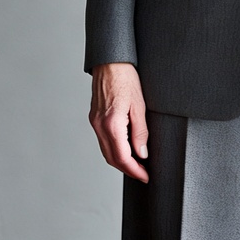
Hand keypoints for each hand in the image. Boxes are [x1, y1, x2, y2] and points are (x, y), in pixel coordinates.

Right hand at [89, 62, 149, 181]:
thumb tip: (142, 154)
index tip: (146, 176)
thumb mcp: (140, 105)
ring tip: (137, 163)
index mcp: (111, 124)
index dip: (135, 170)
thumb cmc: (126, 78)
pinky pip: (103, 140)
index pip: (123, 158)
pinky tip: (126, 147)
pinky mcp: (94, 118)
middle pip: (112, 158)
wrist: (110, 62)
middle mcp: (99, 126)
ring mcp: (94, 122)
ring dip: (120, 161)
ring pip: (106, 151)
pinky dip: (114, 149)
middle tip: (143, 173)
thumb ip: (140, 132)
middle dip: (128, 169)